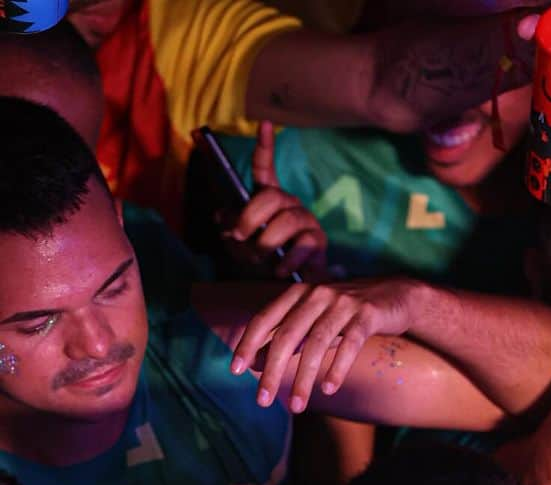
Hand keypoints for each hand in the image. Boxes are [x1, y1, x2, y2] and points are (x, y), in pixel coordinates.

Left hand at [219, 122, 329, 281]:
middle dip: (251, 217)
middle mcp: (290, 205)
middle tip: (240, 236)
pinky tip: (280, 270)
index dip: (265, 146)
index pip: (266, 168)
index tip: (264, 124)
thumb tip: (223, 219)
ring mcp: (306, 222)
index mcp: (270, 199)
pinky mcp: (318, 243)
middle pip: (272, 197)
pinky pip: (303, 246)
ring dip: (267, 242)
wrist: (289, 286)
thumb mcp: (240, 243)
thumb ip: (229, 228)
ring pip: (286, 222)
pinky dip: (287, 260)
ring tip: (261, 258)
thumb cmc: (265, 258)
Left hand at [230, 278, 418, 412]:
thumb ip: (289, 336)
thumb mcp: (315, 319)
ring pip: (316, 343)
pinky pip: (349, 344)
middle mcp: (316, 295)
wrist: (397, 296)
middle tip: (263, 400)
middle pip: (287, 335)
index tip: (235, 370)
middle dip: (273, 371)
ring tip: (298, 406)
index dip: (248, 344)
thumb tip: (257, 363)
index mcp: (298, 293)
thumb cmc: (350, 313)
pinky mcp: (367, 315)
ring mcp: (343, 303)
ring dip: (304, 378)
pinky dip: (337, 367)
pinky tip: (329, 389)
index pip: (265, 319)